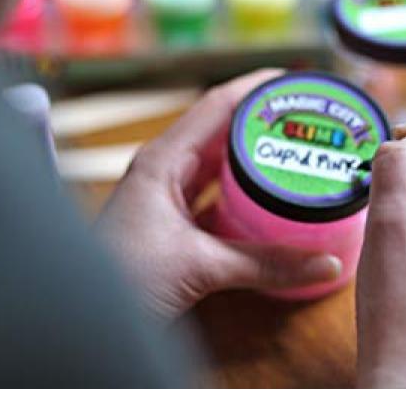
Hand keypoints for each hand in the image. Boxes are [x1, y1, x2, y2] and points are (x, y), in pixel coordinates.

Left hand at [98, 69, 341, 321]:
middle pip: (222, 132)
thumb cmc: (122, 279)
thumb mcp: (200, 265)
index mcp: (162, 161)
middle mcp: (165, 171)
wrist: (80, 324)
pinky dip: (245, 197)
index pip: (216, 106)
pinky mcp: (176, 225)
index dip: (255, 88)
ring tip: (296, 154)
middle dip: (263, 123)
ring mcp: (169, 198)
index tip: (293, 80)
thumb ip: (265, 264)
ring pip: (220, 166)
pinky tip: (271, 202)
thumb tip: (325, 263)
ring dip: (254, 160)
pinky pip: (218, 198)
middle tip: (306, 120)